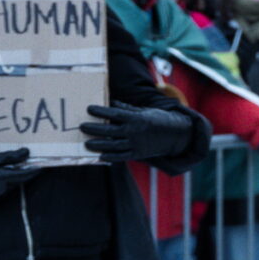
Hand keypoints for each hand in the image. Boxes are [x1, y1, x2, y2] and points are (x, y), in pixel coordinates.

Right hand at [0, 150, 34, 212]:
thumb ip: (10, 157)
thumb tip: (26, 152)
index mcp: (4, 178)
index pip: (27, 175)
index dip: (36, 170)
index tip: (43, 164)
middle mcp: (3, 190)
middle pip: (20, 181)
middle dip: (24, 174)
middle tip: (25, 164)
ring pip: (11, 187)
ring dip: (12, 180)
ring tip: (6, 169)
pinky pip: (1, 193)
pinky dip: (3, 186)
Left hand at [82, 100, 197, 163]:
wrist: (176, 135)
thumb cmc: (158, 119)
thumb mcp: (144, 111)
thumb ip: (127, 109)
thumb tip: (112, 102)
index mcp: (136, 118)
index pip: (114, 113)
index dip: (101, 111)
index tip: (89, 108)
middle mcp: (135, 131)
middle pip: (110, 130)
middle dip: (95, 128)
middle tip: (82, 126)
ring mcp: (136, 144)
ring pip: (113, 145)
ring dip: (99, 144)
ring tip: (87, 143)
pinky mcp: (138, 154)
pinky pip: (122, 156)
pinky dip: (111, 157)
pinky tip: (101, 156)